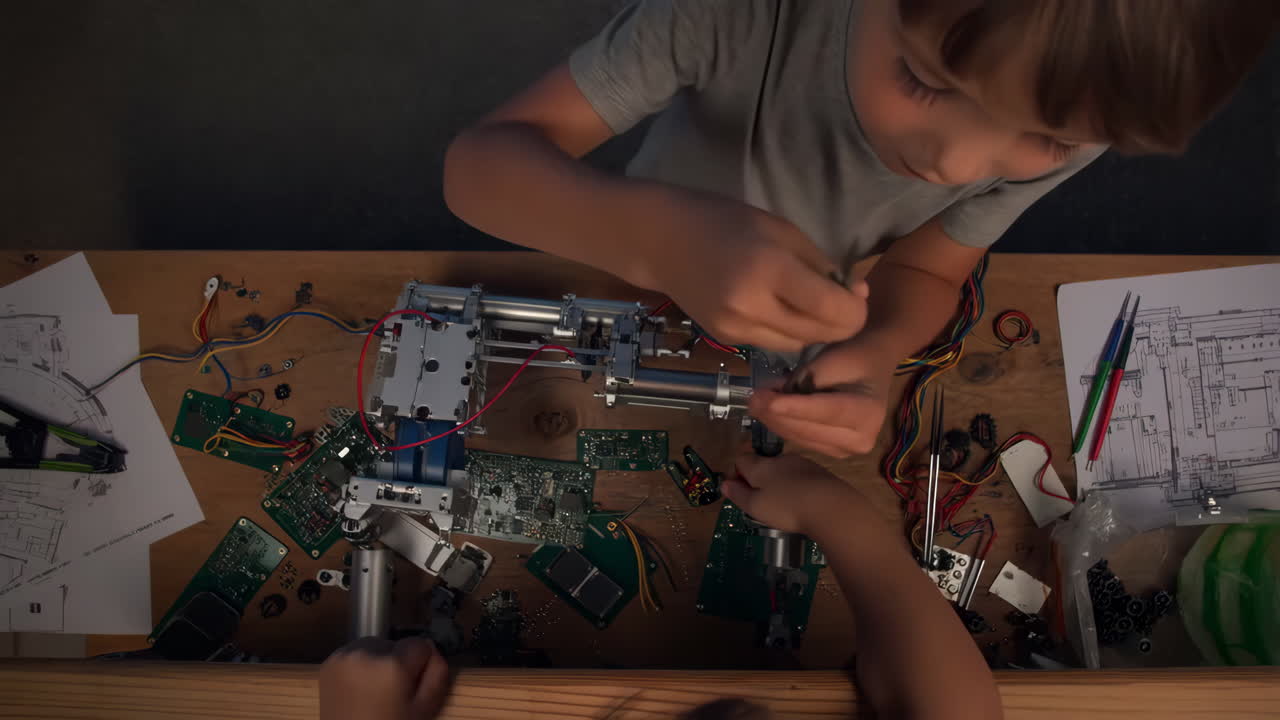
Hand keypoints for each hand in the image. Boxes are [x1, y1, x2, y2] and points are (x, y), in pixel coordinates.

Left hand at [319, 636, 450, 719]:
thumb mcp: (424, 709)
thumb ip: (437, 674)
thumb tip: (433, 648)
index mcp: (392, 665)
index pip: (420, 643)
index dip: (421, 664)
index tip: (413, 684)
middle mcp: (366, 653)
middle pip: (396, 643)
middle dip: (398, 661)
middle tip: (393, 691)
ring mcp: (344, 656)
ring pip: (375, 645)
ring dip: (378, 661)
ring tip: (374, 689)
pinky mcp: (329, 662)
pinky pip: (355, 652)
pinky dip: (360, 664)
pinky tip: (359, 687)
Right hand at [647, 194, 868, 352]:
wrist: (664, 242)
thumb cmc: (727, 223)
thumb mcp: (783, 231)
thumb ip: (821, 266)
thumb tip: (856, 295)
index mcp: (771, 270)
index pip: (833, 309)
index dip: (856, 309)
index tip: (857, 295)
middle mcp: (753, 307)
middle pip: (820, 334)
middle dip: (841, 322)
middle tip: (842, 300)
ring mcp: (737, 328)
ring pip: (799, 345)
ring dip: (815, 329)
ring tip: (809, 302)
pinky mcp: (727, 338)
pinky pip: (774, 343)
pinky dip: (787, 331)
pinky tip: (780, 308)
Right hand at [723, 452, 858, 533]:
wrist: (830, 506)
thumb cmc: (786, 507)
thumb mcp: (755, 506)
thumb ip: (738, 494)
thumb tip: (724, 483)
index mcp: (761, 465)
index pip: (741, 459)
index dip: (736, 474)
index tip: (739, 491)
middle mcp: (780, 459)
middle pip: (763, 463)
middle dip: (758, 479)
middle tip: (760, 501)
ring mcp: (802, 464)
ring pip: (783, 470)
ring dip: (778, 482)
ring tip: (782, 504)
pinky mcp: (820, 472)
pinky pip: (800, 476)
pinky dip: (796, 486)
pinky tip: (801, 503)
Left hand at [748, 338, 895, 456]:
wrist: (871, 367)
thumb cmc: (852, 357)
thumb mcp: (830, 360)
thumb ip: (803, 381)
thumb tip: (771, 397)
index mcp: (868, 413)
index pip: (825, 411)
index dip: (794, 408)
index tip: (767, 402)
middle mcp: (861, 440)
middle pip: (809, 429)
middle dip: (776, 413)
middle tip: (752, 396)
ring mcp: (846, 450)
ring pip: (800, 437)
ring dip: (775, 419)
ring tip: (758, 399)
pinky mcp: (831, 451)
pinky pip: (800, 439)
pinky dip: (783, 424)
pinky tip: (770, 409)